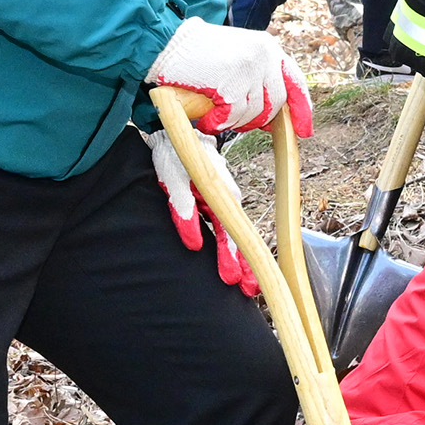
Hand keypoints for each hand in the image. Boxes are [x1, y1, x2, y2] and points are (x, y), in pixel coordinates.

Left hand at [144, 129, 260, 296]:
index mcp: (220, 197)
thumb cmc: (173, 155)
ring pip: (234, 233)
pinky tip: (236, 257)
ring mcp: (223, 200)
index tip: (236, 281)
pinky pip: (226, 225)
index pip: (229, 234)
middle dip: (245, 265)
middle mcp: (227, 201)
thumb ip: (183, 211)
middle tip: (250, 292)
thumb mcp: (174, 182)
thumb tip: (194, 246)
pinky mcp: (214, 200)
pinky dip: (233, 243)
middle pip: (237, 238)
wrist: (177, 132)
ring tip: (246, 282)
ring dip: (240, 257)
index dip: (233, 258)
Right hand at [148, 18, 311, 137]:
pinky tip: (207, 118)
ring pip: (254, 112)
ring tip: (215, 115)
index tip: (304, 129)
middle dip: (258, 119)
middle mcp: (264, 56)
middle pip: (275, 102)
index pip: (294, 80)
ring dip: (234, 121)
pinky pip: (232, 116)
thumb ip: (257, 75)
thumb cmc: (196, 51)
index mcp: (268, 47)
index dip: (301, 108)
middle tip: (238, 122)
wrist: (166, 42)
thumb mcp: (237, 53)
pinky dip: (219, 122)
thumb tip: (270, 114)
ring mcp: (249, 70)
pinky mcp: (232, 85)